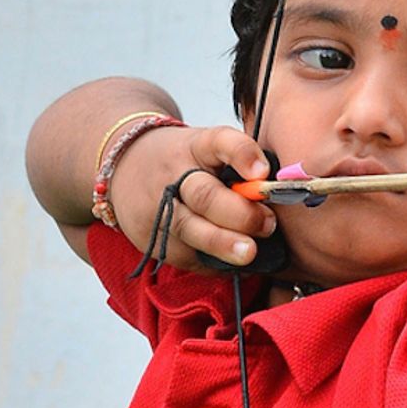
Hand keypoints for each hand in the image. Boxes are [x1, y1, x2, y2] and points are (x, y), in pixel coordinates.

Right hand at [111, 125, 276, 271]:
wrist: (123, 164)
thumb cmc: (185, 160)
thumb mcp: (207, 147)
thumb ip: (239, 166)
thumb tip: (283, 193)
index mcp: (196, 146)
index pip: (219, 142)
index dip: (242, 155)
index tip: (262, 172)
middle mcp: (174, 175)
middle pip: (205, 195)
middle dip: (239, 214)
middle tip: (268, 225)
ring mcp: (158, 208)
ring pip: (189, 229)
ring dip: (222, 243)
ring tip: (249, 253)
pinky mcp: (150, 238)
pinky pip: (184, 255)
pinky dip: (212, 262)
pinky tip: (234, 265)